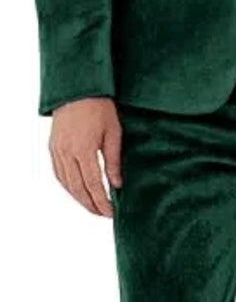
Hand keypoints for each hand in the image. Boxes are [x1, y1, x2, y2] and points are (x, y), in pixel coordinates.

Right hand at [49, 97, 121, 216]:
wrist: (78, 88)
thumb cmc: (99, 106)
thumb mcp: (114, 132)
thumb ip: (113, 160)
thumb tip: (117, 184)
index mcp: (84, 149)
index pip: (93, 185)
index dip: (101, 202)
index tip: (110, 212)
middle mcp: (67, 153)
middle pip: (78, 189)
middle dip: (90, 204)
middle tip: (102, 213)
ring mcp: (57, 151)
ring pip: (66, 184)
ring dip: (78, 198)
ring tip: (92, 205)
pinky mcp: (53, 147)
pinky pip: (58, 173)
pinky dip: (68, 186)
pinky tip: (77, 190)